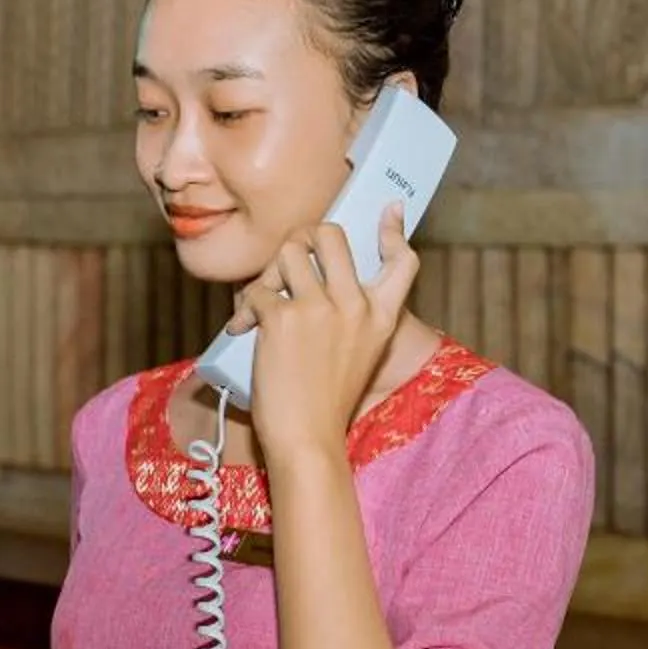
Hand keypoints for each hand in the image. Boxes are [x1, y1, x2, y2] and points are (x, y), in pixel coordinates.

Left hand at [233, 204, 417, 462]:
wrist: (308, 439)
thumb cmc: (326, 402)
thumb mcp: (359, 355)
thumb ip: (352, 316)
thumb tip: (320, 281)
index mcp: (382, 316)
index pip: (403, 261)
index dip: (394, 231)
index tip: (388, 210)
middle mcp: (356, 305)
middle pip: (329, 235)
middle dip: (301, 240)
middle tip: (288, 264)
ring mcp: (320, 309)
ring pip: (287, 252)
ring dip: (268, 272)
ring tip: (263, 301)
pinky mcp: (282, 318)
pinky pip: (256, 289)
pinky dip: (244, 307)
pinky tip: (244, 328)